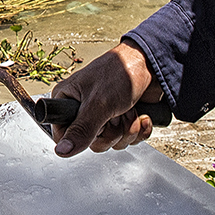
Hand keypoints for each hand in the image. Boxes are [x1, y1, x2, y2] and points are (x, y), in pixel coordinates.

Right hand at [50, 42, 163, 156]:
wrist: (152, 64)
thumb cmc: (120, 72)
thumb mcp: (98, 104)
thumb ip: (81, 130)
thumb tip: (62, 150)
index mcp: (68, 101)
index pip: (63, 135)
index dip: (80, 138)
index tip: (95, 127)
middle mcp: (83, 110)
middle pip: (91, 143)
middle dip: (112, 133)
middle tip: (116, 114)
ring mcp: (104, 116)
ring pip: (112, 142)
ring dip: (127, 130)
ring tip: (130, 110)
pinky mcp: (122, 119)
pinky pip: (128, 139)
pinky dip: (139, 130)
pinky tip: (142, 115)